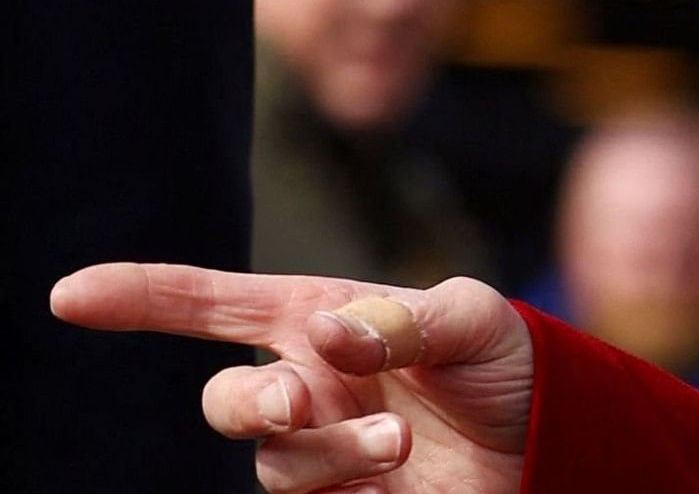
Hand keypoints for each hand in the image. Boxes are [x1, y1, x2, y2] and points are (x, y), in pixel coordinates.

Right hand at [51, 262, 532, 493]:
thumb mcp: (478, 321)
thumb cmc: (508, 364)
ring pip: (275, 462)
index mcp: (323, 320)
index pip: (214, 305)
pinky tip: (395, 482)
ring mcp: (320, 451)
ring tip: (399, 445)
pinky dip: (346, 489)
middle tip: (298, 402)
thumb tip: (330, 333)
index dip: (142, 299)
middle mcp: (309, 385)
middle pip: (226, 400)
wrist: (555, 441)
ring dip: (330, 452)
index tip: (70, 295)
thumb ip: (409, 320)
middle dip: (247, 402)